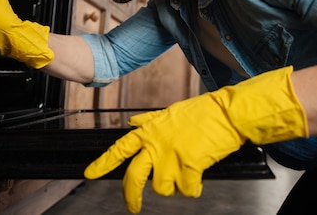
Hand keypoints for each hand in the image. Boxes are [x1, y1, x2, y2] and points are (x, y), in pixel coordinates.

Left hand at [84, 66, 307, 213]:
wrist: (226, 113)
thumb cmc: (201, 112)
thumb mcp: (169, 113)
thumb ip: (148, 122)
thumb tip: (133, 123)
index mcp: (149, 131)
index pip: (120, 148)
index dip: (103, 163)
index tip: (90, 174)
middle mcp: (156, 145)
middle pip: (134, 178)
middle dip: (132, 197)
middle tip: (133, 207)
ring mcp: (171, 157)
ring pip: (163, 188)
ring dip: (175, 185)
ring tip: (187, 171)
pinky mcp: (188, 167)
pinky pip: (187, 191)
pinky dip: (194, 186)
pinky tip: (199, 174)